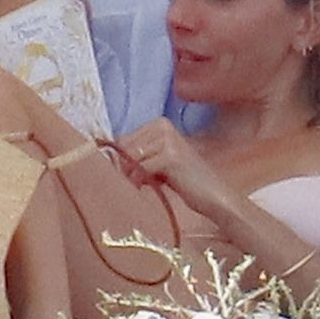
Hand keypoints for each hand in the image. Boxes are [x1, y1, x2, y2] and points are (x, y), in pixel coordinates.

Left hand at [116, 118, 233, 219]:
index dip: (118, 159)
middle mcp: (163, 125)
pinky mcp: (171, 155)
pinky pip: (140, 168)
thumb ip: (136, 156)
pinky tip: (149, 188)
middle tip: (134, 183)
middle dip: (123, 167)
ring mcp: (168, 139)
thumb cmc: (183, 180)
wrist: (213, 195)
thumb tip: (106, 159)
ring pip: (130, 157)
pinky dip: (139, 181)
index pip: (122, 139)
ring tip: (143, 185)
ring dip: (130, 175)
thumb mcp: (156, 162)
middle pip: (124, 146)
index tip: (122, 175)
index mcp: (159, 123)